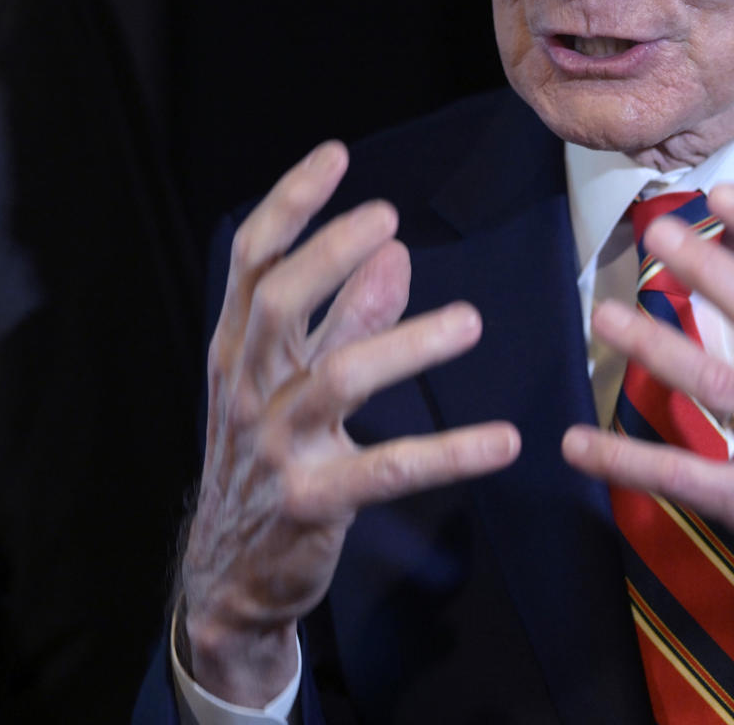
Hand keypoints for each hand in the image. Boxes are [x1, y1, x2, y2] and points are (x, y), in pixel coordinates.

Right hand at [180, 141, 520, 705]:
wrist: (230, 578)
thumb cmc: (269, 461)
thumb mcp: (294, 382)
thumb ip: (342, 317)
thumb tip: (394, 249)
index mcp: (239, 351)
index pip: (252, 262)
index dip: (290, 204)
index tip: (336, 156)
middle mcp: (248, 390)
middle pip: (278, 302)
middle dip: (330, 252)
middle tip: (388, 218)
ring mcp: (276, 446)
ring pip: (337, 378)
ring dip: (406, 344)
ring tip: (470, 321)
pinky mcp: (312, 501)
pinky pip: (386, 470)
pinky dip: (449, 454)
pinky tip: (503, 440)